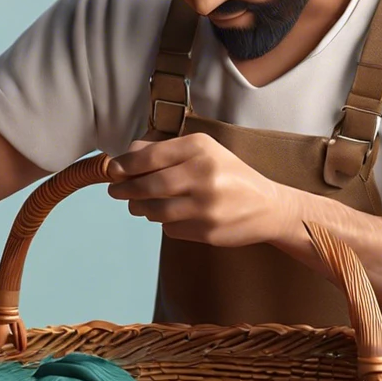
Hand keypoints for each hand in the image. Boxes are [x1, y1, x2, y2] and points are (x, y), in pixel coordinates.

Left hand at [106, 134, 293, 247]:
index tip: (112, 171)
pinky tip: (172, 215)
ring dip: (140, 208)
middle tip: (114, 191)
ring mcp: (207, 206)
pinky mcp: (207, 231)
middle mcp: (204, 175)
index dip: (125, 165)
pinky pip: (170, 228)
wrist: (269, 207)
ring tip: (138, 205)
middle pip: (149, 185)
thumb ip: (165, 151)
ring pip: (155, 210)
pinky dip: (164, 222)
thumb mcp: (204, 152)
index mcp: (201, 149)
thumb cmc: (229, 176)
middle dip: (125, 190)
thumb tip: (126, 154)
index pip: (151, 156)